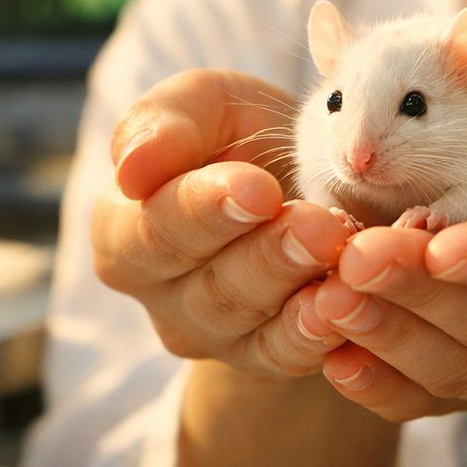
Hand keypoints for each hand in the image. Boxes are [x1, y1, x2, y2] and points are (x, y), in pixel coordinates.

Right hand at [91, 68, 354, 377]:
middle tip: (318, 224)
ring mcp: (209, 334)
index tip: (259, 189)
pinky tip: (343, 307)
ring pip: (248, 320)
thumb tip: (132, 169)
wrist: (303, 180)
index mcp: (123, 230)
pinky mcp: (261, 359)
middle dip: (266, 252)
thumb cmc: (239, 139)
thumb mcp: (205, 106)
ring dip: (297, 287)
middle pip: (205, 284)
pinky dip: (315, 336)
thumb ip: (164, 122)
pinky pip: (283, 357)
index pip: (154, 229)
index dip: (204, 210)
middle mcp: (157, 293)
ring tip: (340, 252)